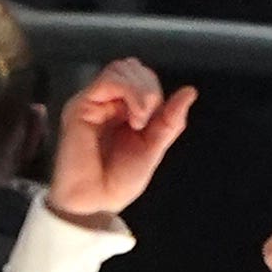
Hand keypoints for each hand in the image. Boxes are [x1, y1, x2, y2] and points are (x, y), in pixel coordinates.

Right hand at [50, 55, 196, 221]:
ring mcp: (94, 102)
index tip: (155, 122)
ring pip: (121, 69)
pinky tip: (134, 119)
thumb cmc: (119, 182)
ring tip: (140, 122)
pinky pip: (107, 80)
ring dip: (140, 91)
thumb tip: (190, 91)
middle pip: (133, 68)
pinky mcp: (81, 105)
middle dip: (150, 89)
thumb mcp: (153, 149)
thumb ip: (169, 120)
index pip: (143, 78)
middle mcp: (107, 102)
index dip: (155, 92)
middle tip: (146, 121)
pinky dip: (128, 93)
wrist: (95, 203)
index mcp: (124, 110)